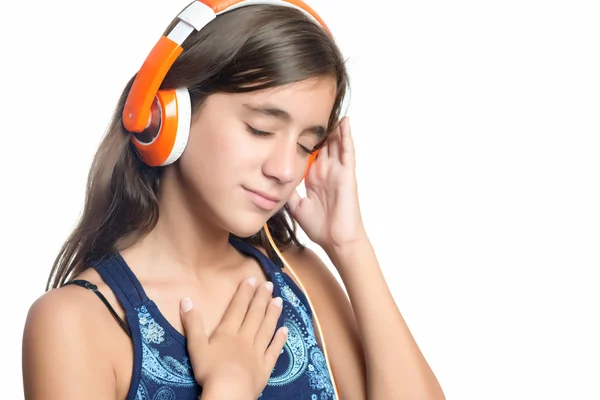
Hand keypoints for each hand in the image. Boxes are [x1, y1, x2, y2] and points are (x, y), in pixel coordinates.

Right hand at [180, 278, 287, 399]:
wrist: (229, 391)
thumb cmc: (210, 370)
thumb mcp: (196, 346)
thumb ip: (192, 323)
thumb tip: (186, 299)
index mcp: (228, 332)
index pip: (237, 308)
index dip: (244, 293)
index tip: (252, 279)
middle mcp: (245, 338)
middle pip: (255, 315)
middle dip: (261, 298)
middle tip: (269, 285)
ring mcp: (257, 351)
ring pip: (267, 328)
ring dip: (273, 313)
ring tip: (279, 300)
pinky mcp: (265, 366)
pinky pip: (274, 350)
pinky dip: (280, 339)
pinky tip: (285, 330)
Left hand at [288, 116, 366, 249]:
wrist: (335, 240)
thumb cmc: (320, 226)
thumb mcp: (295, 204)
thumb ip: (287, 190)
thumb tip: (271, 180)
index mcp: (314, 177)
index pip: (308, 151)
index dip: (302, 136)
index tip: (292, 121)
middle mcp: (326, 171)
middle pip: (322, 142)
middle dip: (317, 125)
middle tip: (309, 106)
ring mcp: (337, 171)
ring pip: (336, 142)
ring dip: (333, 126)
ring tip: (329, 106)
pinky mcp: (347, 174)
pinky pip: (347, 152)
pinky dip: (347, 136)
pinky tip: (345, 122)